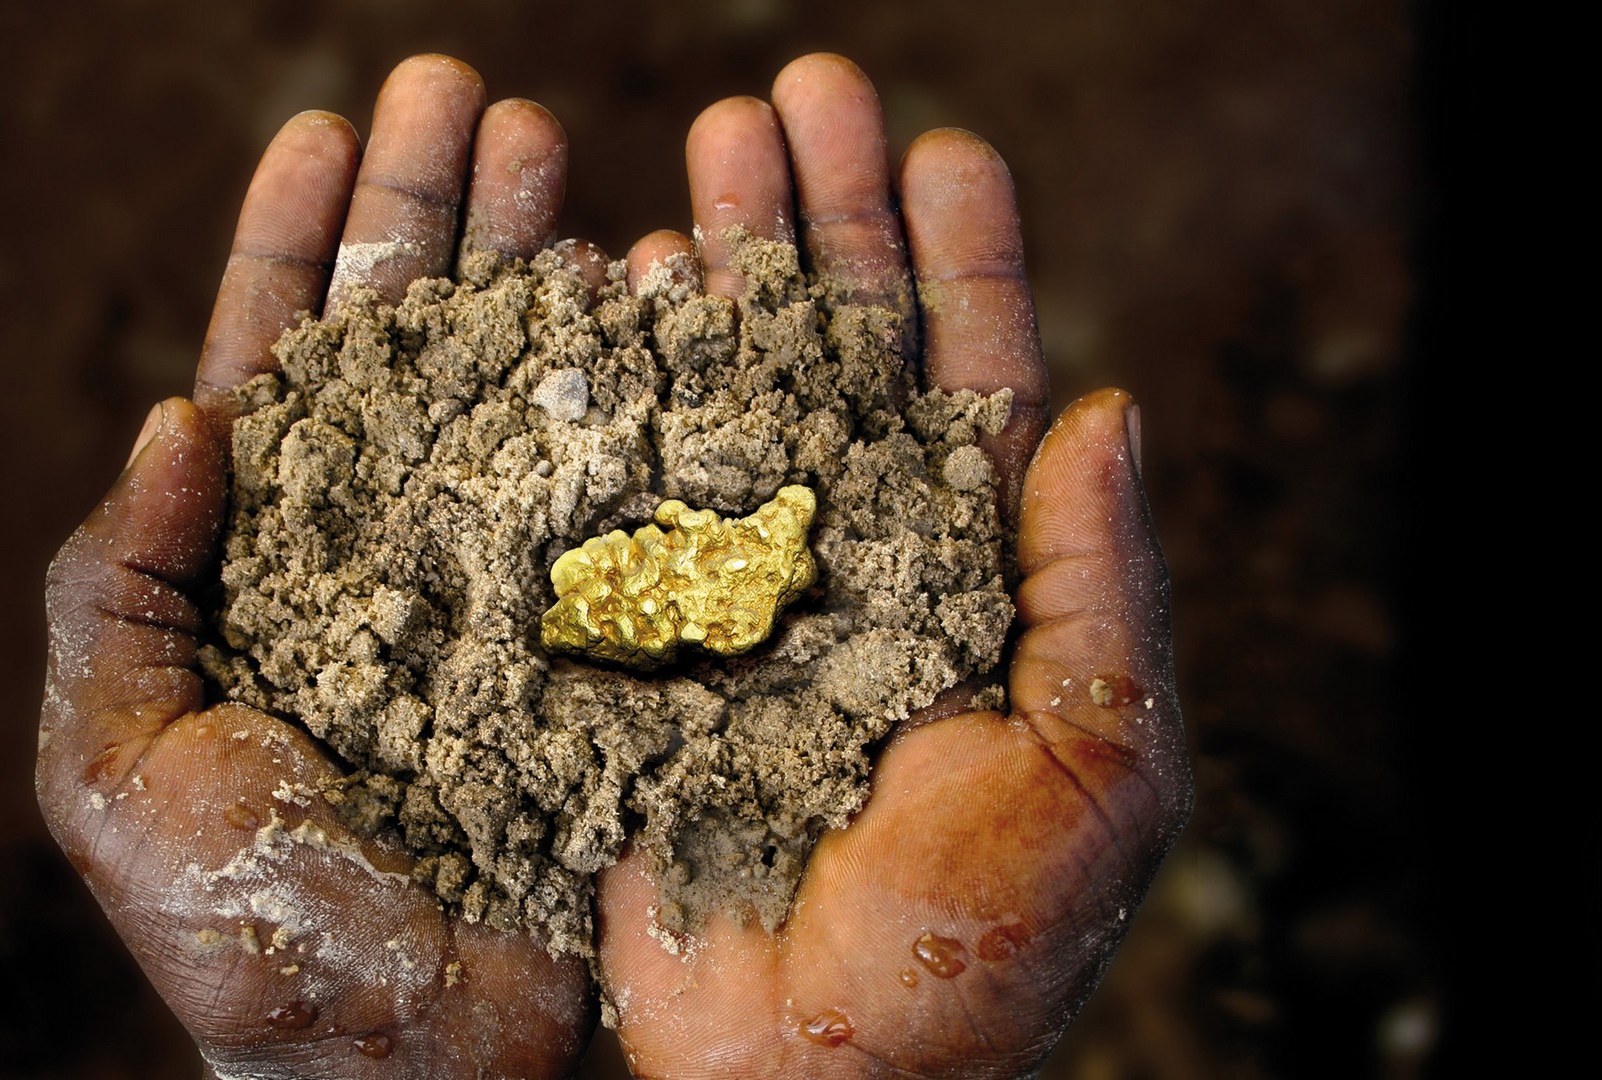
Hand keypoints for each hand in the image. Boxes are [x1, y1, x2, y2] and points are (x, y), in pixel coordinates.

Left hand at [37, 56, 598, 1078]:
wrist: (405, 1054)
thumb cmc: (244, 925)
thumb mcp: (119, 768)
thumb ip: (122, 597)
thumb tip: (178, 418)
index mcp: (270, 565)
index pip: (280, 369)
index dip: (299, 244)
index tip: (326, 123)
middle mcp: (393, 550)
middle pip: (413, 348)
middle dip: (435, 216)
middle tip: (473, 94)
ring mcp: (505, 586)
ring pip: (524, 397)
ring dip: (543, 271)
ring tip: (572, 160)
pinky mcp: (597, 639)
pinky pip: (627, 499)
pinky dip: (644, 399)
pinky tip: (666, 304)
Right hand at [593, 55, 1192, 1077]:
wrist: (812, 1076)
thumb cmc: (979, 939)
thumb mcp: (1093, 760)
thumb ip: (1097, 584)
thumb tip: (1107, 404)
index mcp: (971, 582)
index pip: (967, 389)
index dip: (957, 263)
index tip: (941, 144)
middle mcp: (852, 566)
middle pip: (836, 361)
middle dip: (821, 228)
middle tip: (792, 96)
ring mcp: (737, 598)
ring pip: (725, 403)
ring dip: (716, 279)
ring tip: (699, 161)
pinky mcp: (637, 648)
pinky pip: (619, 501)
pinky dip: (613, 399)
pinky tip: (604, 301)